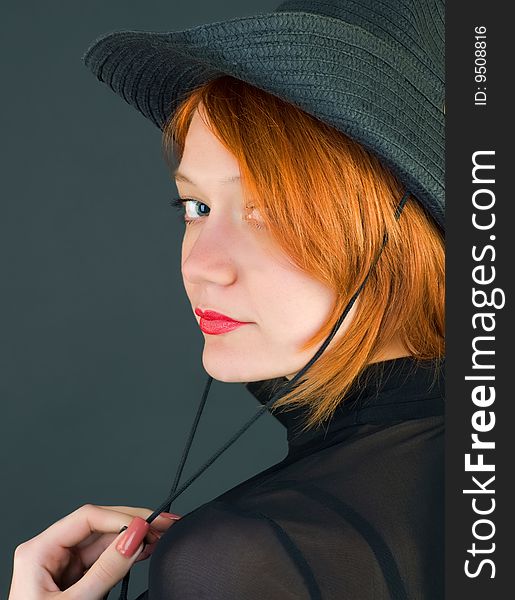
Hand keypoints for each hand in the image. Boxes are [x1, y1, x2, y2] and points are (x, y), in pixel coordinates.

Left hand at [8, 504, 181, 599]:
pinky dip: (126, 555)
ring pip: (104, 542)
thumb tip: (133, 537)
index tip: (148, 525)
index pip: (87, 517)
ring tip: (160, 536)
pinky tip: (144, 550)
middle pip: (98, 526)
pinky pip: (103, 560)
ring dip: (134, 538)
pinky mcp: (73, 580)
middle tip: (164, 524)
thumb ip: (105, 571)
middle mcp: (50, 553)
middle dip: (133, 524)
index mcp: (38, 551)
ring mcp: (62, 566)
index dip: (121, 518)